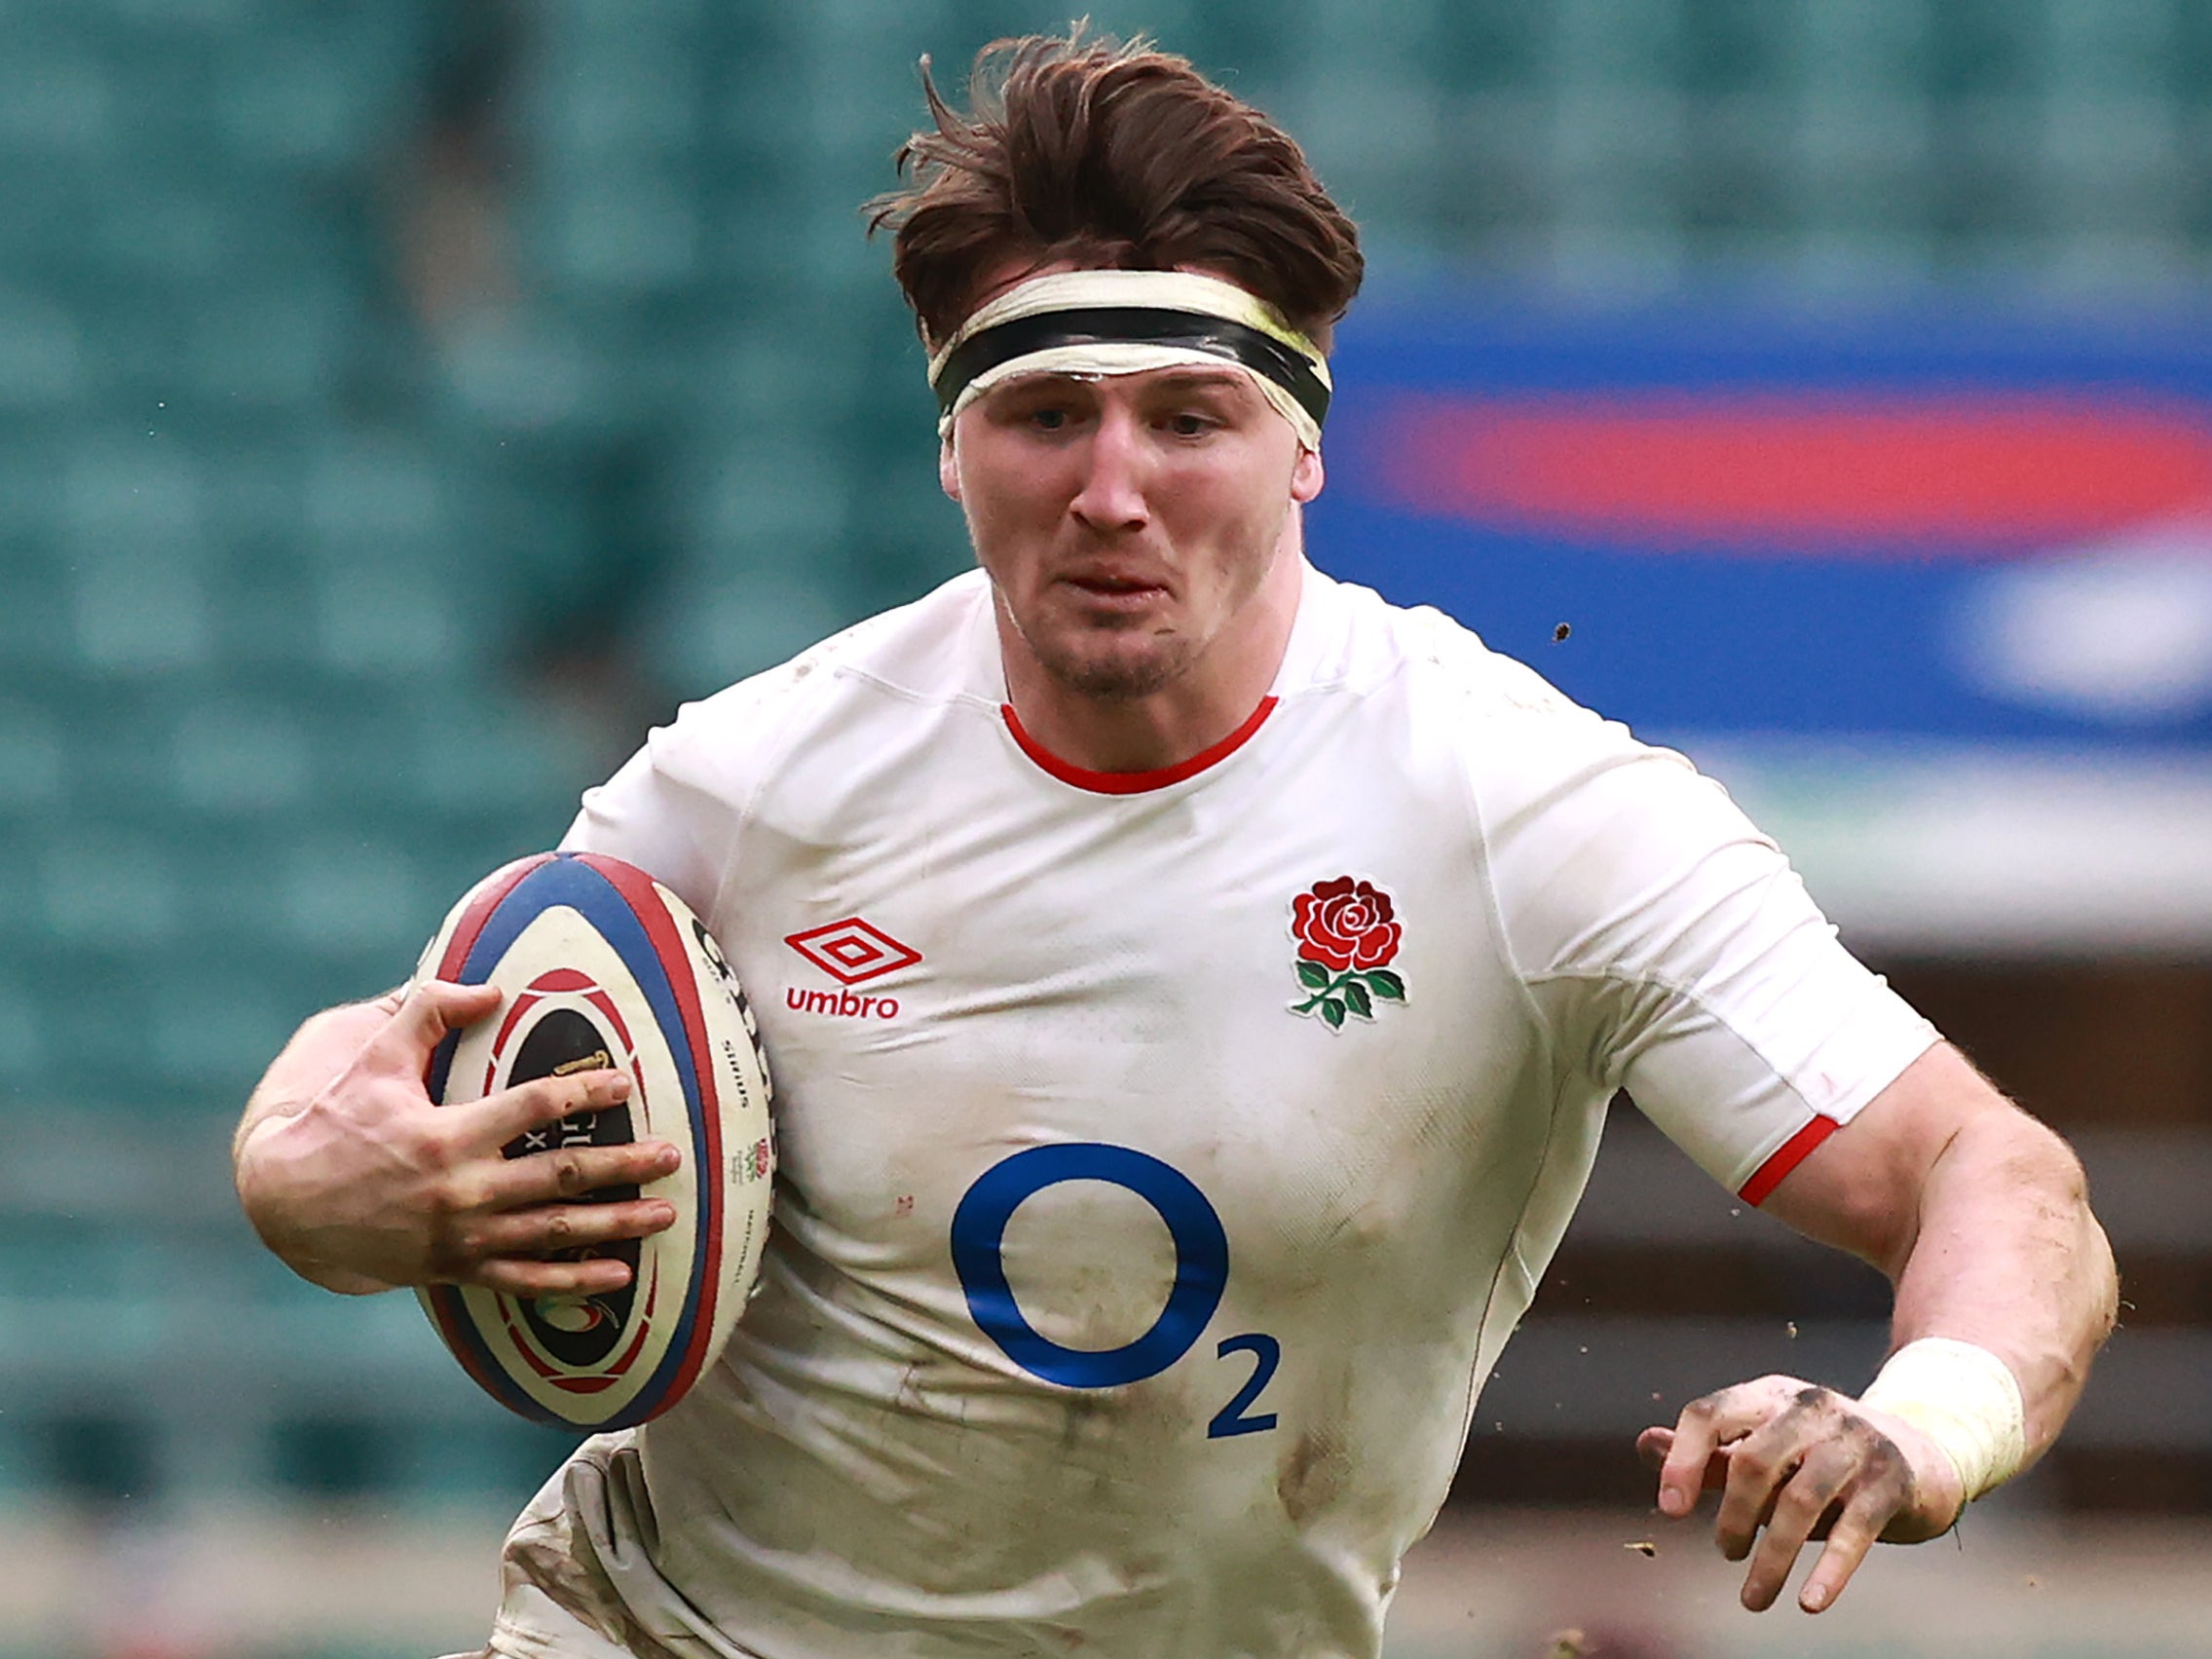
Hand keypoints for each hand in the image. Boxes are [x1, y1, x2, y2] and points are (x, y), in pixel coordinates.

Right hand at [234, 980, 681, 1295]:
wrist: (286, 1203)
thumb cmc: (334, 1120)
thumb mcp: (372, 1058)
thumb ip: (429, 1011)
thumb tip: (491, 987)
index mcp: (446, 1135)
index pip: (532, 1108)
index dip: (582, 1089)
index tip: (624, 1080)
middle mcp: (460, 1192)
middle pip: (560, 1177)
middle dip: (622, 1166)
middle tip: (672, 1154)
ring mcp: (460, 1238)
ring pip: (554, 1234)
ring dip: (615, 1224)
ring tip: (666, 1212)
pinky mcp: (455, 1270)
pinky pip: (525, 1281)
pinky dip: (574, 1282)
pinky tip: (621, 1276)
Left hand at [1638, 1373, 1966, 1613]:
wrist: (1922, 1455)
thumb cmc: (1822, 1457)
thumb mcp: (1766, 1447)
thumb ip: (1710, 1454)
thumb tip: (1646, 1445)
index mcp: (1769, 1395)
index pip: (1710, 1414)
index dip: (1683, 1461)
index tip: (1670, 1510)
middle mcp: (1811, 1407)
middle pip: (1754, 1461)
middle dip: (1734, 1517)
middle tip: (1726, 1553)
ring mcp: (1856, 1441)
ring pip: (1801, 1500)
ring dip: (1773, 1557)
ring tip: (1753, 1597)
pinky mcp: (1892, 1479)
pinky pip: (1855, 1529)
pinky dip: (1830, 1570)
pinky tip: (1810, 1603)